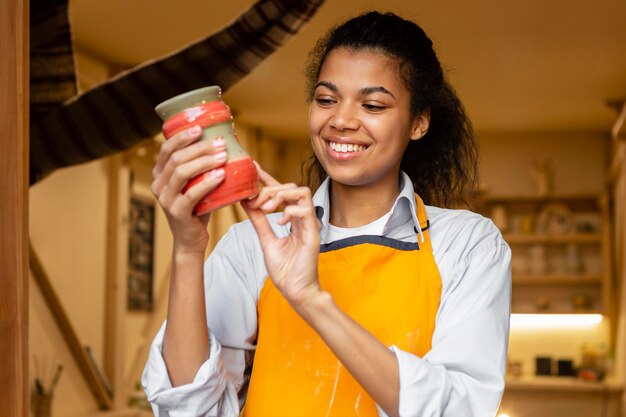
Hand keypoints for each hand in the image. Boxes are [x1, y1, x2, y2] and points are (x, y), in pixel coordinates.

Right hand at [151, 126, 226, 253]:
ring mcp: (165, 199)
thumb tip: (222, 143)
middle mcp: (158, 185)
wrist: (191, 239)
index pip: (166, 148)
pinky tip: (221, 175)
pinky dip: (207, 182)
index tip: (201, 128)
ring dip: (205, 161)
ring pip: (182, 172)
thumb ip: (200, 167)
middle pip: (176, 158)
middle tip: (220, 143)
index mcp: (160, 174)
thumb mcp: (195, 184)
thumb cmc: (197, 208)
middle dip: (200, 147)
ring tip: (223, 156)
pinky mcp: (177, 212)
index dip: (182, 136)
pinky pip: (192, 193)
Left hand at [241, 164, 321, 307]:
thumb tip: (246, 202)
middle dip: (271, 189)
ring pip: (302, 192)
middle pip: (292, 187)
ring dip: (281, 195)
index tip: (252, 168)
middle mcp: (302, 218)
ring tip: (268, 208)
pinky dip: (290, 211)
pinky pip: (306, 211)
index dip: (268, 178)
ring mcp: (309, 224)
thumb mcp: (266, 240)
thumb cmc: (285, 269)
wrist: (295, 291)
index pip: (281, 191)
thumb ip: (259, 221)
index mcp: (292, 218)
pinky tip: (280, 221)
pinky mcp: (313, 234)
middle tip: (257, 202)